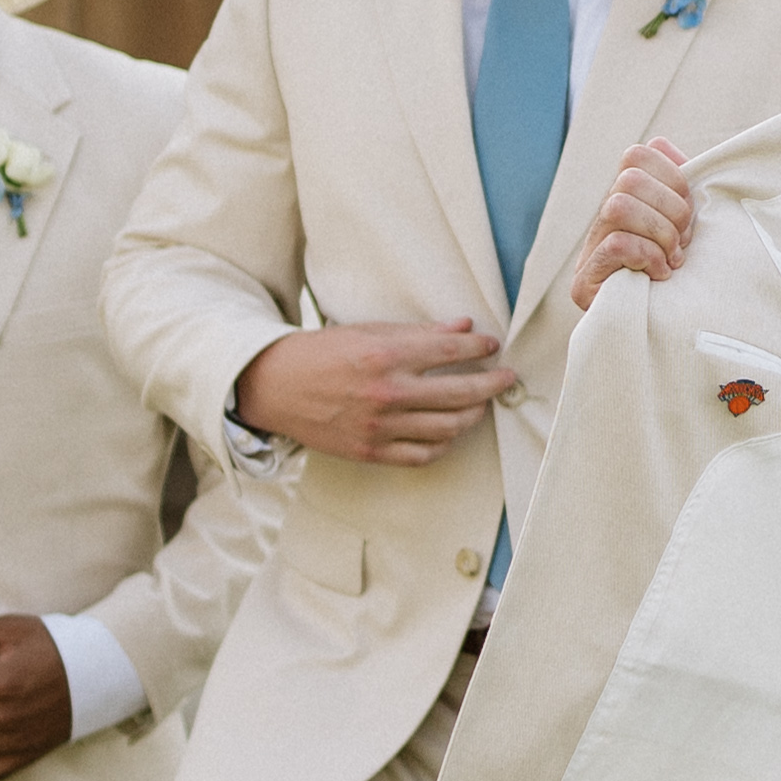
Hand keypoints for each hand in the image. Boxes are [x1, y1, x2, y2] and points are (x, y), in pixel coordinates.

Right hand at [234, 318, 515, 466]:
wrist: (273, 387)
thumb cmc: (320, 353)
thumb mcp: (366, 332)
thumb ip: (417, 332)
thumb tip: (463, 326)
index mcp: (384, 357)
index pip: (449, 351)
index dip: (478, 346)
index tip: (492, 344)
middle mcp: (385, 394)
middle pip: (459, 393)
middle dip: (492, 384)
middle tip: (506, 377)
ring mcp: (379, 427)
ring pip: (447, 428)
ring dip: (472, 415)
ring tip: (479, 404)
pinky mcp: (370, 451)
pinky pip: (422, 455)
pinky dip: (443, 443)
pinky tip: (449, 430)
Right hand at [571, 140, 696, 306]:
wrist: (684, 335)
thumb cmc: (694, 277)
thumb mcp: (693, 223)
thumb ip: (681, 184)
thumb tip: (662, 145)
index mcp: (627, 201)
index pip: (637, 154)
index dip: (672, 177)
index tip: (689, 213)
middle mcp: (602, 222)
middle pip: (628, 178)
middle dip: (671, 210)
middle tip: (683, 242)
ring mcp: (588, 253)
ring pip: (617, 206)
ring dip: (659, 234)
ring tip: (671, 259)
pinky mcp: (583, 285)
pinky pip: (616, 244)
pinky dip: (647, 257)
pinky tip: (659, 276)